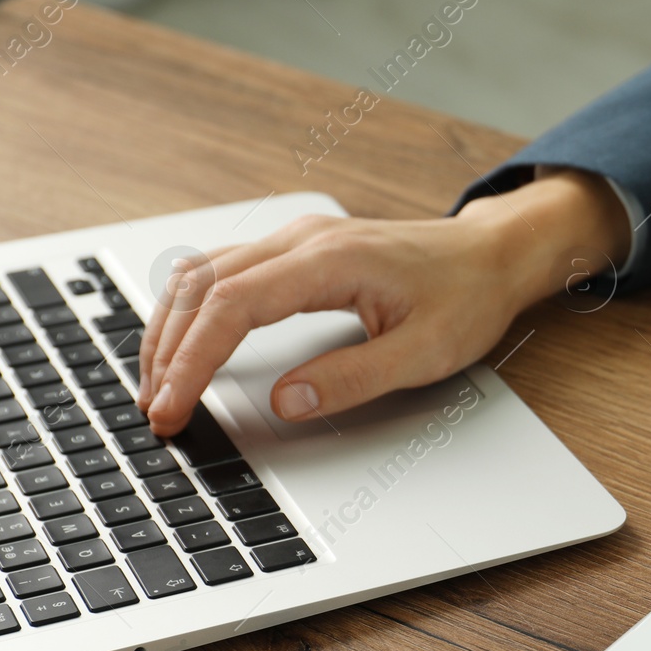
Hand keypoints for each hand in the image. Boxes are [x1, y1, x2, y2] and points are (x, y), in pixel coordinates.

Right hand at [137, 168, 630, 435]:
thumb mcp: (425, 353)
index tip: (172, 407)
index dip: (192, 362)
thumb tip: (287, 402)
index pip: (231, 308)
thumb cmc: (467, 299)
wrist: (493, 257)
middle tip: (156, 410)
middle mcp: (302, 240)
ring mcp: (298, 240)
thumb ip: (354, 379)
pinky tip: (187, 344)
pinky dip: (195, 310)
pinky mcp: (300, 250)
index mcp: (330, 262)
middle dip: (167, 351)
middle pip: (201, 288)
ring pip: (204, 275)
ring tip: (160, 385)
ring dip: (172, 328)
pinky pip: (224, 271)